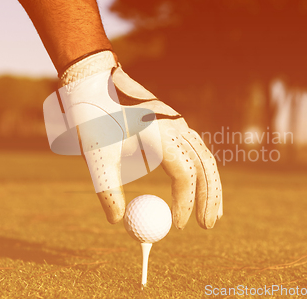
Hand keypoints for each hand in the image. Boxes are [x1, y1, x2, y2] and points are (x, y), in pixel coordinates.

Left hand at [43, 51, 222, 228]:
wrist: (95, 79)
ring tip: (213, 214)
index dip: (184, 202)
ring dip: (211, 185)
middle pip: (204, 165)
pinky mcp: (173, 123)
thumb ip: (107, 188)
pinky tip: (201, 187)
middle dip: (209, 197)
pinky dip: (202, 171)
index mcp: (159, 132)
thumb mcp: (96, 154)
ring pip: (205, 156)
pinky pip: (196, 149)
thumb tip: (117, 221)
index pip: (184, 172)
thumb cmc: (94, 116)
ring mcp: (177, 122)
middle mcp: (175, 125)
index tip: (177, 226)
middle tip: (207, 227)